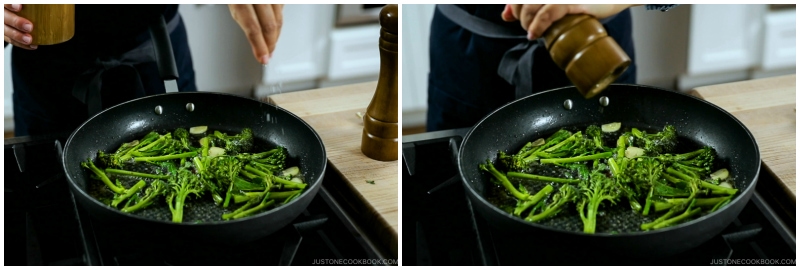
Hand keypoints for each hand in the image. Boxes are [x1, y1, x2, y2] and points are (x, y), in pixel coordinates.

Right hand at [4, 4, 36, 49]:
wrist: (19, 12)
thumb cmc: (27, 6)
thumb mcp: (29, 4)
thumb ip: (36, 3)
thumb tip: (61, 2)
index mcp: (5, 4)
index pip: (4, 3)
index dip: (10, 4)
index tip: (19, 7)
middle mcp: (2, 13)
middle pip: (4, 17)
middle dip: (16, 22)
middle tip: (29, 26)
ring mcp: (2, 24)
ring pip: (5, 31)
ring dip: (17, 36)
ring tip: (29, 39)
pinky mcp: (5, 34)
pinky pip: (11, 40)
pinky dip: (21, 44)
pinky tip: (32, 45)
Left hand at [229, 4, 283, 64]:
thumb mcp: (234, 4)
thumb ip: (242, 18)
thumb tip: (254, 42)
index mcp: (242, 1)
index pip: (253, 27)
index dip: (259, 46)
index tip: (262, 58)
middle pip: (269, 25)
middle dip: (270, 44)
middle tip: (268, 54)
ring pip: (279, 20)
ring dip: (276, 36)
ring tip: (272, 45)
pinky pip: (282, 10)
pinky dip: (278, 22)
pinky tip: (275, 28)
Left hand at [501, 4, 636, 39]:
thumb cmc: (583, 0)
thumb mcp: (554, 3)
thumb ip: (528, 5)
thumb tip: (505, 15)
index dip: (512, 7)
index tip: (513, 17)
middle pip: (520, 1)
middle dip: (519, 16)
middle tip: (527, 27)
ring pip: (530, 6)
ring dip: (526, 23)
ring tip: (533, 32)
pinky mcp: (572, 2)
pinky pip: (548, 13)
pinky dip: (537, 25)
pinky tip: (536, 34)